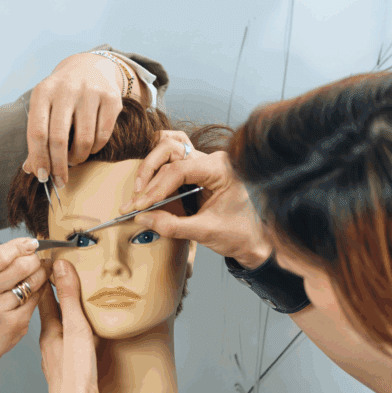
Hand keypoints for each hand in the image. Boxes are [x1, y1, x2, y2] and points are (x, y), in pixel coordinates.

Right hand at [0, 237, 48, 367]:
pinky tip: (30, 295)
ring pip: (32, 283)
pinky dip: (36, 295)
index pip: (1, 254)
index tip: (30, 244)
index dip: (21, 246)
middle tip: (35, 261)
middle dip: (33, 260)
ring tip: (36, 275)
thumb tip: (22, 245)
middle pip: (21, 266)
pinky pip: (34, 301)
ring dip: (39, 276)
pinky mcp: (13, 325)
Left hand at [23, 52, 129, 189]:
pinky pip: (103, 135)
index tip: (42, 176)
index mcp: (43, 92)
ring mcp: (90, 91)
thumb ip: (37, 137)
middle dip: (58, 166)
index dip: (39, 158)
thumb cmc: (61, 96)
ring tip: (75, 159)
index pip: (37, 132)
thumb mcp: (44, 108)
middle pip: (58, 139)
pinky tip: (90, 147)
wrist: (90, 67)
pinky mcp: (111, 97)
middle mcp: (65, 89)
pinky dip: (95, 149)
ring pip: (83, 140)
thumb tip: (30, 169)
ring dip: (78, 158)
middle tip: (60, 180)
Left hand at [37, 260, 107, 392]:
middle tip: (66, 273)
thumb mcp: (75, 329)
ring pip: (61, 327)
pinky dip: (77, 330)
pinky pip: (71, 342)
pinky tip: (86, 333)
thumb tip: (60, 268)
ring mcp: (59, 356)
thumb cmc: (75, 376)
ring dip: (68, 312)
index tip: (51, 258)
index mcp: (48, 331)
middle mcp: (50, 342)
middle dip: (58, 292)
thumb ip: (69, 298)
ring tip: (78, 299)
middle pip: (52, 311)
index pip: (44, 295)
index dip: (47, 275)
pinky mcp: (70, 369)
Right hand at [118, 134, 271, 267]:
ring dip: (149, 172)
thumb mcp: (205, 232)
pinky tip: (147, 190)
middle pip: (169, 152)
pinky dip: (156, 173)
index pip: (179, 168)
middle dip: (149, 177)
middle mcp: (211, 160)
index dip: (156, 187)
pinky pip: (171, 162)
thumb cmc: (240, 233)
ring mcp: (203, 163)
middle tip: (137, 201)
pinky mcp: (196, 173)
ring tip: (139, 196)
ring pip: (167, 153)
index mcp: (221, 168)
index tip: (141, 205)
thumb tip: (143, 218)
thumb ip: (173, 225)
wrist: (254, 240)